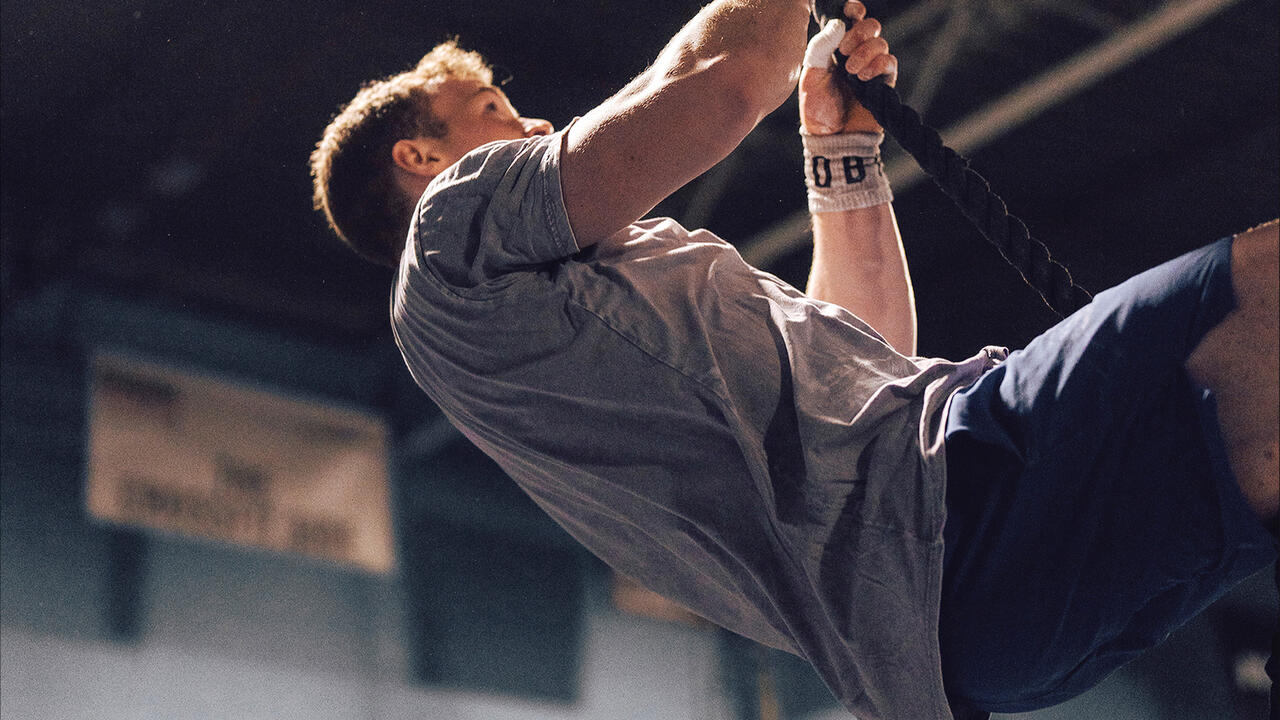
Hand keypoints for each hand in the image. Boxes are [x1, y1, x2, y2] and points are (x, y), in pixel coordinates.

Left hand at [799, 1, 897, 135]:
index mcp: (837, 47)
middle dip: (859, 32)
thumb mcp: (811, 75)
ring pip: (881, 42)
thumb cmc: (817, 108)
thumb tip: (839, 23)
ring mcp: (872, 67)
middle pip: (871, 25)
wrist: (832, 138)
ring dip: (865, 52)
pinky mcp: (884, 83)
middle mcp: (856, 53)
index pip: (851, 18)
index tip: (850, 11)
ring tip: (850, 71)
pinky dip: (877, 65)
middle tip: (844, 50)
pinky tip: (863, 78)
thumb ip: (821, 47)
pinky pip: (890, 61)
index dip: (854, 9)